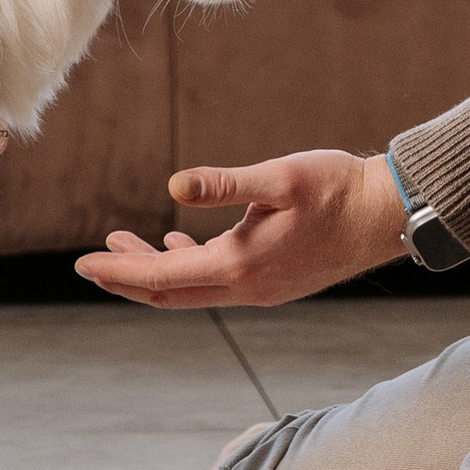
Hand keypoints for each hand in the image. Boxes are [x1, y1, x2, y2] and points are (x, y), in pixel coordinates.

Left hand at [74, 150, 407, 309]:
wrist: (386, 216)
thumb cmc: (336, 189)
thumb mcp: (278, 177)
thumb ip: (224, 183)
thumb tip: (172, 187)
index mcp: (239, 266)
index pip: (162, 276)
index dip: (118, 271)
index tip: (82, 264)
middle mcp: (246, 288)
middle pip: (170, 292)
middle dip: (127, 277)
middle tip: (91, 262)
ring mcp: (262, 290)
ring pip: (192, 289)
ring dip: (155, 270)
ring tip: (124, 244)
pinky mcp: (274, 281)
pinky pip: (216, 283)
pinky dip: (188, 267)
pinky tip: (180, 242)